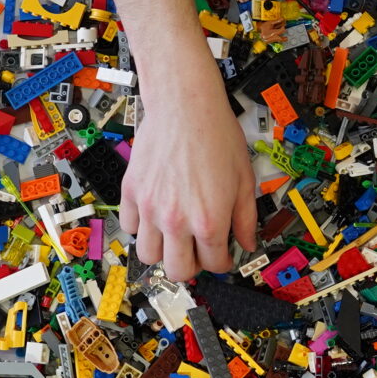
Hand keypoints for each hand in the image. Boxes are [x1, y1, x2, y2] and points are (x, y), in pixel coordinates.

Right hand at [121, 47, 257, 280]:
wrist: (185, 106)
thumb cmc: (216, 135)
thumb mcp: (245, 179)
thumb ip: (246, 218)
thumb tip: (247, 242)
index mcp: (209, 221)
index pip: (214, 265)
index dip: (222, 262)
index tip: (222, 255)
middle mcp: (176, 220)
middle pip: (178, 271)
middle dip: (192, 266)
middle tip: (197, 251)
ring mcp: (150, 208)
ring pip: (148, 255)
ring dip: (163, 251)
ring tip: (174, 236)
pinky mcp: (131, 192)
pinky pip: (129, 227)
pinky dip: (141, 228)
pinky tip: (154, 216)